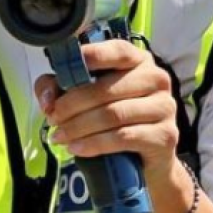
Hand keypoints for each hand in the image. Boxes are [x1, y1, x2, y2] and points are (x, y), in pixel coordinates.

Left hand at [35, 40, 178, 179]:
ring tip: (59, 136)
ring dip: (79, 127)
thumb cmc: (113, 121)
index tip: (63, 70)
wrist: (146, 161)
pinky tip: (76, 148)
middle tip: (52, 118)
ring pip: (113, 114)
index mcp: (138, 60)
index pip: (117, 51)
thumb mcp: (82, 98)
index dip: (91, 57)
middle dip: (72, 105)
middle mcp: (156, 79)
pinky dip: (94, 144)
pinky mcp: (165, 135)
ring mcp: (165, 107)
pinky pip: (123, 137)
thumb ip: (58, 87)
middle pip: (106, 89)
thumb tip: (47, 99)